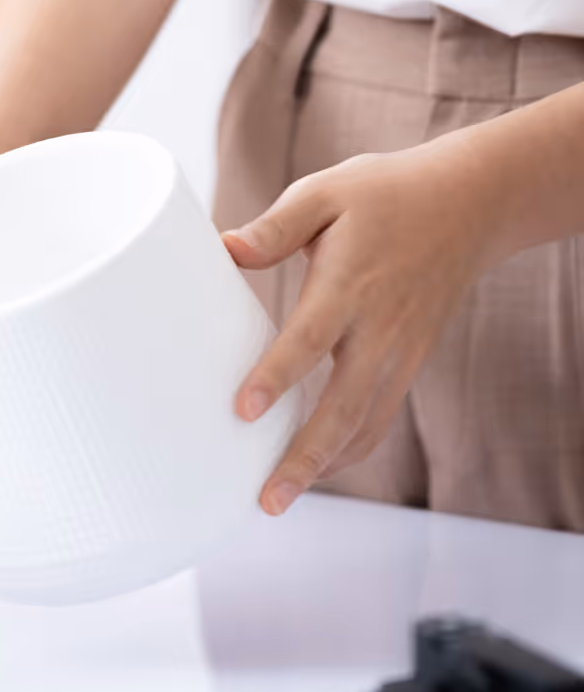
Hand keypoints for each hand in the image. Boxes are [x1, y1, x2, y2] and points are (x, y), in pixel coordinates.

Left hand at [223, 136, 500, 515]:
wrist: (467, 205)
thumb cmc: (385, 195)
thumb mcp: (325, 192)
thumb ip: (276, 227)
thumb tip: (225, 247)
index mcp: (351, 283)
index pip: (311, 338)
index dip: (278, 376)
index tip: (244, 410)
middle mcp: (379, 328)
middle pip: (342, 406)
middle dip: (304, 456)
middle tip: (266, 498)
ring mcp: (399, 352)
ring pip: (364, 424)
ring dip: (324, 465)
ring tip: (279, 498)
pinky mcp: (408, 363)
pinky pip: (380, 417)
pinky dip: (351, 449)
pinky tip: (317, 469)